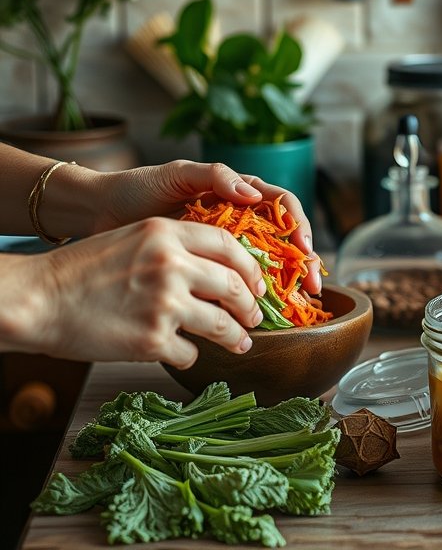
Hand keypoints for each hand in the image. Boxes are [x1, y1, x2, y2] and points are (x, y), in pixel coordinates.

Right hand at [11, 217, 266, 367]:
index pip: (230, 246)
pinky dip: (188, 355)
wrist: (36, 299)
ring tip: (239, 342)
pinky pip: (189, 352)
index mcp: (167, 232)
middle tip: (255, 317)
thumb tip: (221, 270)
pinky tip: (179, 352)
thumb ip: (176, 248)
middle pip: (235, 286)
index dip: (251, 268)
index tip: (258, 284)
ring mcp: (164, 303)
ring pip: (221, 325)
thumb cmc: (80, 270)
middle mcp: (172, 264)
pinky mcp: (152, 340)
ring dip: (234, 337)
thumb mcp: (133, 239)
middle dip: (251, 306)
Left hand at [91, 160, 320, 292]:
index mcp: (238, 193)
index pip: (283, 205)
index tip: (303, 247)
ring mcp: (223, 246)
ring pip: (267, 263)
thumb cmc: (139, 187)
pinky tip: (262, 311)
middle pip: (284, 239)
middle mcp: (238, 220)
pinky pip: (237, 282)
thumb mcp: (178, 173)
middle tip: (312, 287)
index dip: (298, 225)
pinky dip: (253, 296)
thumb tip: (254, 195)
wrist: (101, 212)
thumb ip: (216, 176)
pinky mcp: (206, 268)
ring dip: (286, 283)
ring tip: (298, 305)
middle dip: (304, 262)